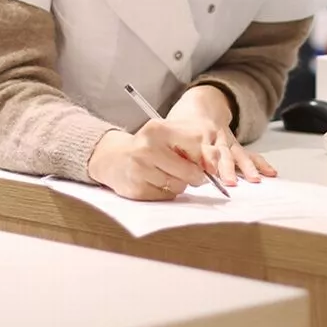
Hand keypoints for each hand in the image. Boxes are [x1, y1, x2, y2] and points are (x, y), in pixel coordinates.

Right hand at [87, 120, 209, 200]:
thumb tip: (214, 166)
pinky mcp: (136, 189)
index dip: (206, 158)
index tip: (207, 163)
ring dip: (180, 184)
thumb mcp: (167, 136)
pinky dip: (167, 192)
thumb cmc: (148, 146)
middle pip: (191, 171)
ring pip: (180, 186)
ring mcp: (140, 170)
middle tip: (192, 174)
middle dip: (196, 176)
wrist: (112, 158)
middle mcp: (147, 148)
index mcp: (158, 130)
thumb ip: (193, 145)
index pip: (196, 145)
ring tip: (168, 174)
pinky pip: (167, 196)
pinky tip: (156, 182)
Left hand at [164, 85, 277, 185]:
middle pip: (221, 153)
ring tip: (254, 179)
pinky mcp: (235, 144)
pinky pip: (249, 154)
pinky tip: (269, 172)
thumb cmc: (180, 127)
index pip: (201, 148)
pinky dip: (259, 163)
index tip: (209, 171)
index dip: (206, 159)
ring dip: (246, 167)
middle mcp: (214, 136)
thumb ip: (175, 154)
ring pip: (237, 154)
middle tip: (230, 181)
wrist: (200, 106)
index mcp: (196, 133)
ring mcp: (227, 140)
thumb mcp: (170, 135)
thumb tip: (174, 176)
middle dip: (227, 168)